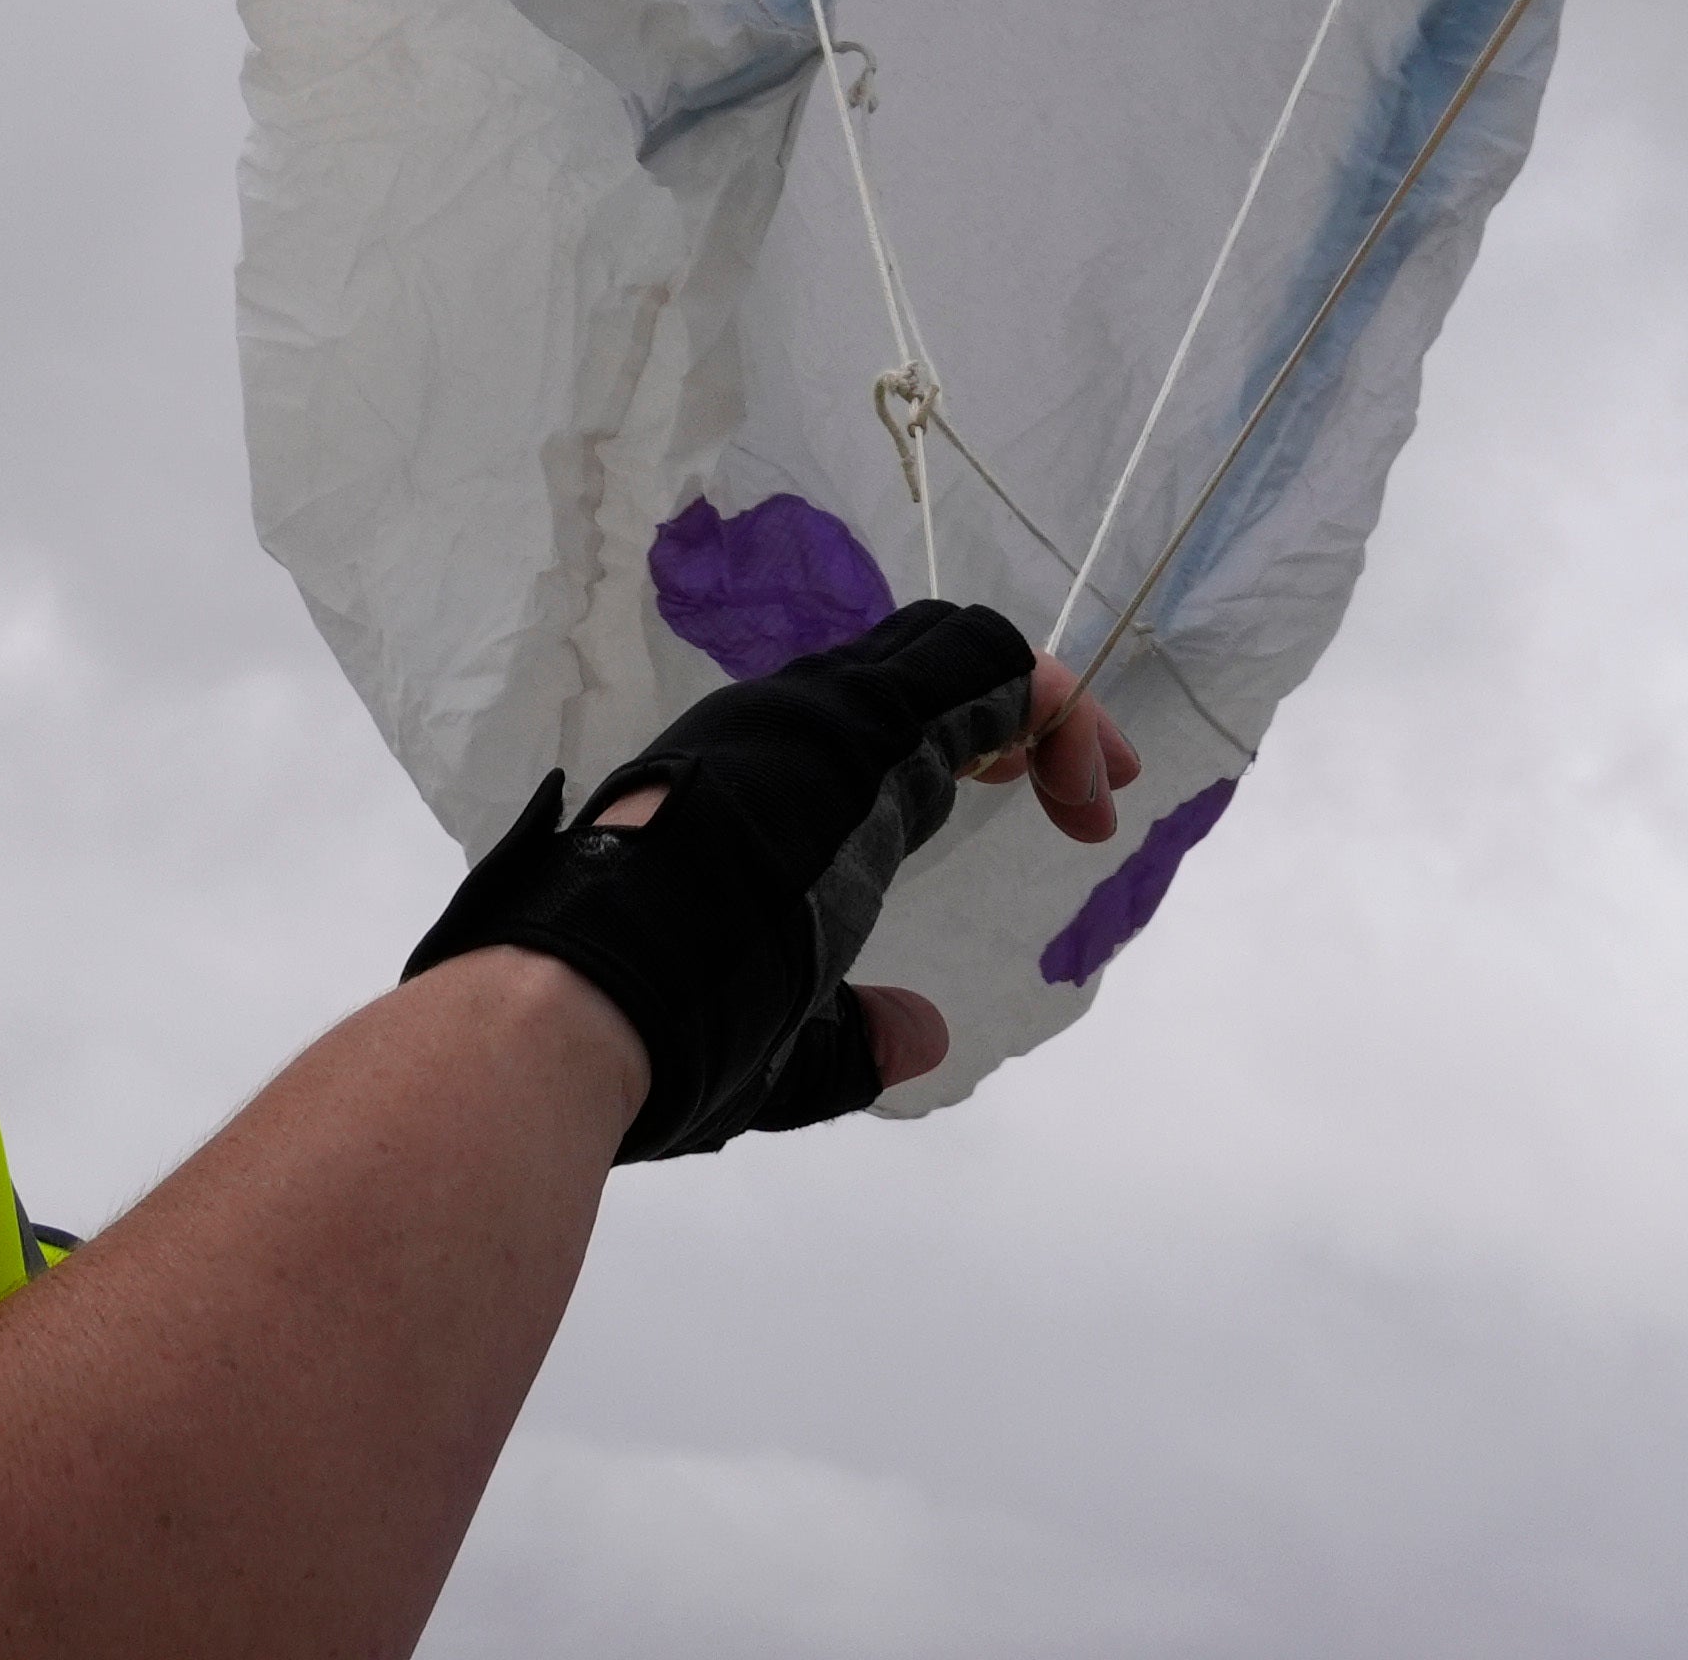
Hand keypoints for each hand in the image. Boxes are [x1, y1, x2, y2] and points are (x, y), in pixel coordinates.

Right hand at [397, 605, 1127, 1152]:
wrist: (587, 998)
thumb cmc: (660, 1030)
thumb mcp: (778, 1038)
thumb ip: (850, 1035)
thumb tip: (922, 1036)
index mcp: (762, 788)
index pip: (877, 722)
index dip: (968, 747)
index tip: (1041, 807)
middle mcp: (789, 729)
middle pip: (924, 667)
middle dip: (1021, 715)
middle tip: (1091, 791)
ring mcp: (819, 716)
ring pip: (955, 650)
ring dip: (1045, 710)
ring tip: (1099, 787)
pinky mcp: (859, 725)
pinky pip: (980, 667)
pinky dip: (1049, 705)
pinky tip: (1082, 782)